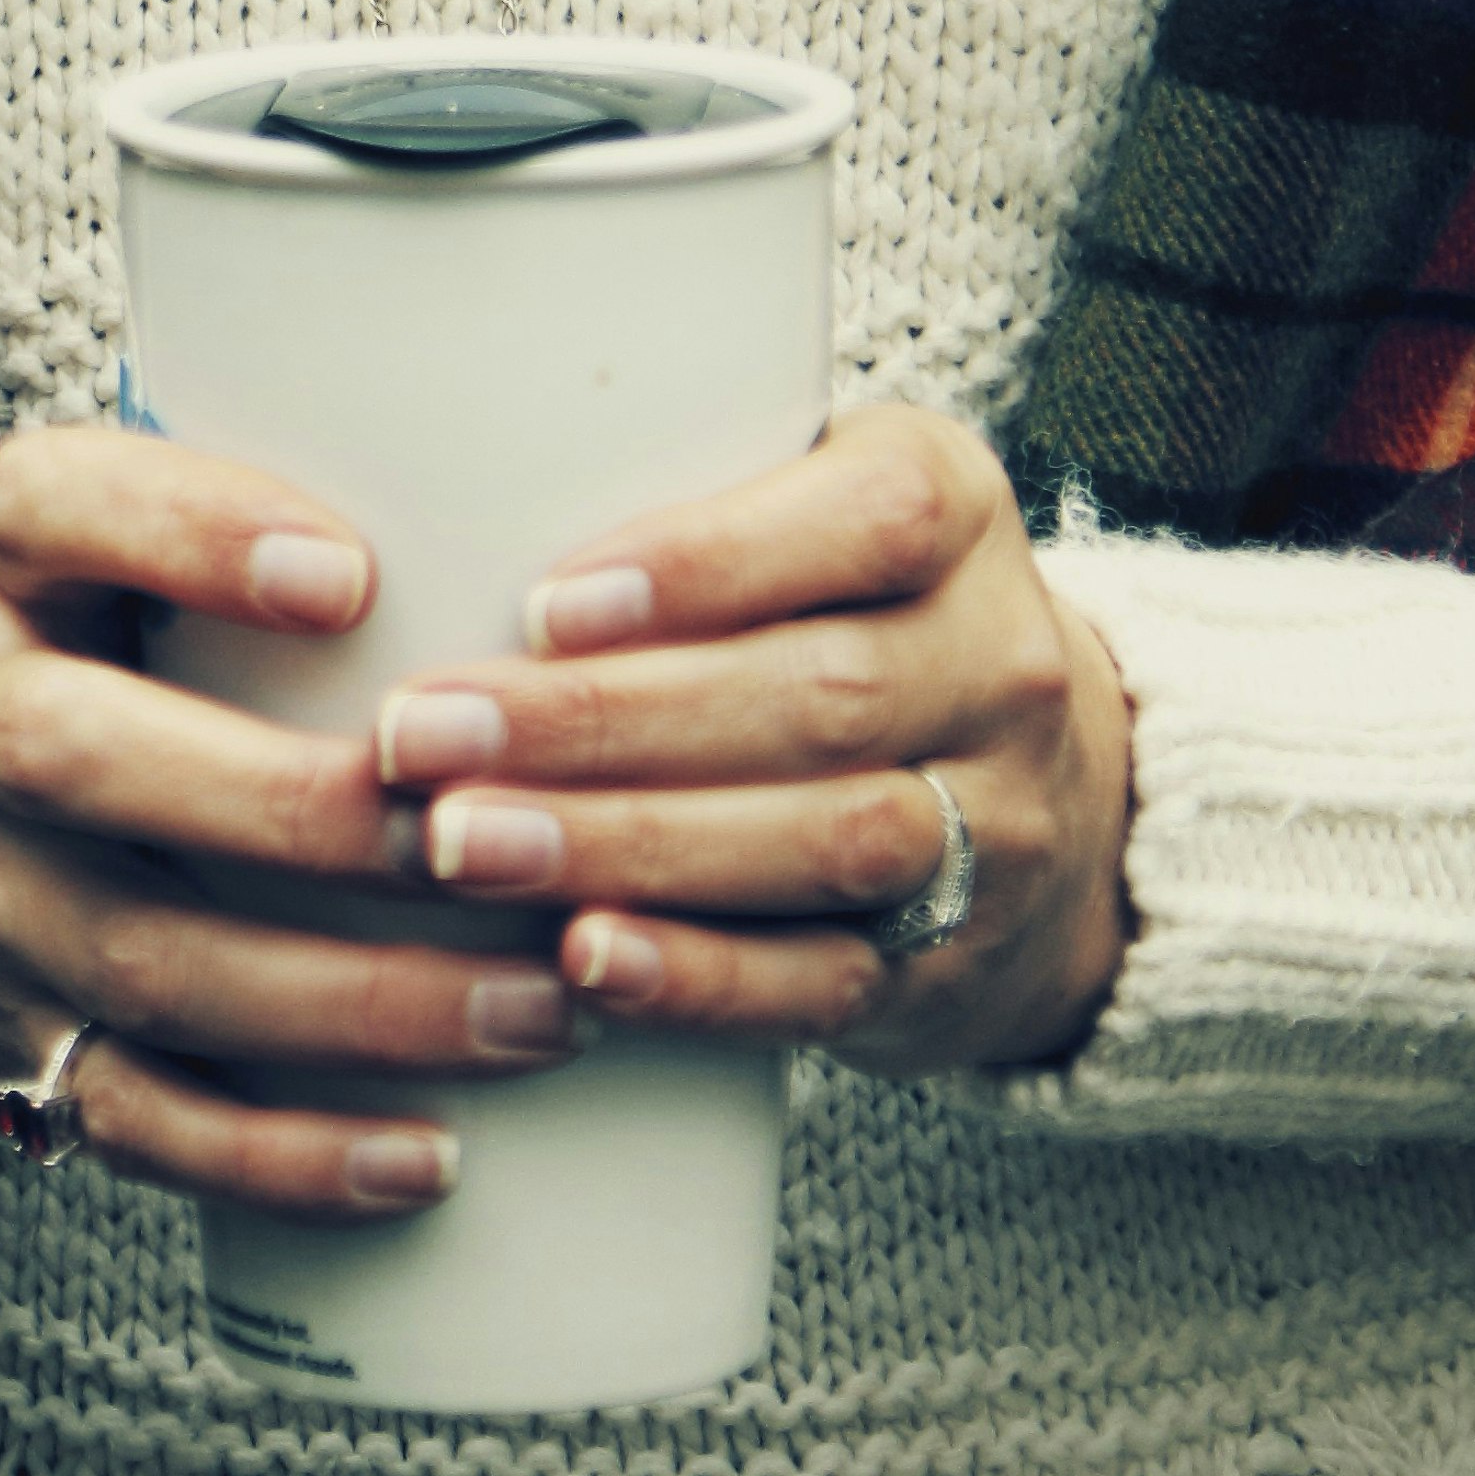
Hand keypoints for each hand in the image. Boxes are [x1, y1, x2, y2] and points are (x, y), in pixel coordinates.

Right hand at [0, 426, 572, 1222]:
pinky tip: (431, 1157)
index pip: (52, 507)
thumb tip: (551, 468)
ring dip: (360, 999)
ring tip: (548, 1006)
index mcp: (8, 577)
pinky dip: (289, 1156)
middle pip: (84, 758)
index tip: (353, 570)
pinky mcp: (15, 1055)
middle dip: (298, 810)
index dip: (188, 530)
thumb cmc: (69, 677)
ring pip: (151, 961)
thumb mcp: (96, 559)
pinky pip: (146, 1122)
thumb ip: (255, 514)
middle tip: (494, 835)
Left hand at [360, 405, 1132, 1075]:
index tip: (544, 604)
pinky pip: (827, 980)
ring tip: (463, 843)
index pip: (868, 519)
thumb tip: (455, 512)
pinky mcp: (950, 965)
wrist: (1050, 803)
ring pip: (824, 840)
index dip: (707, 563)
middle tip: (424, 735)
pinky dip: (699, 977)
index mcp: (957, 510)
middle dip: (602, 722)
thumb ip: (691, 495)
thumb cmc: (852, 612)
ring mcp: (993, 826)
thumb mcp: (817, 505)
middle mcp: (998, 665)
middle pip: (817, 696)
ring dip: (626, 847)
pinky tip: (581, 958)